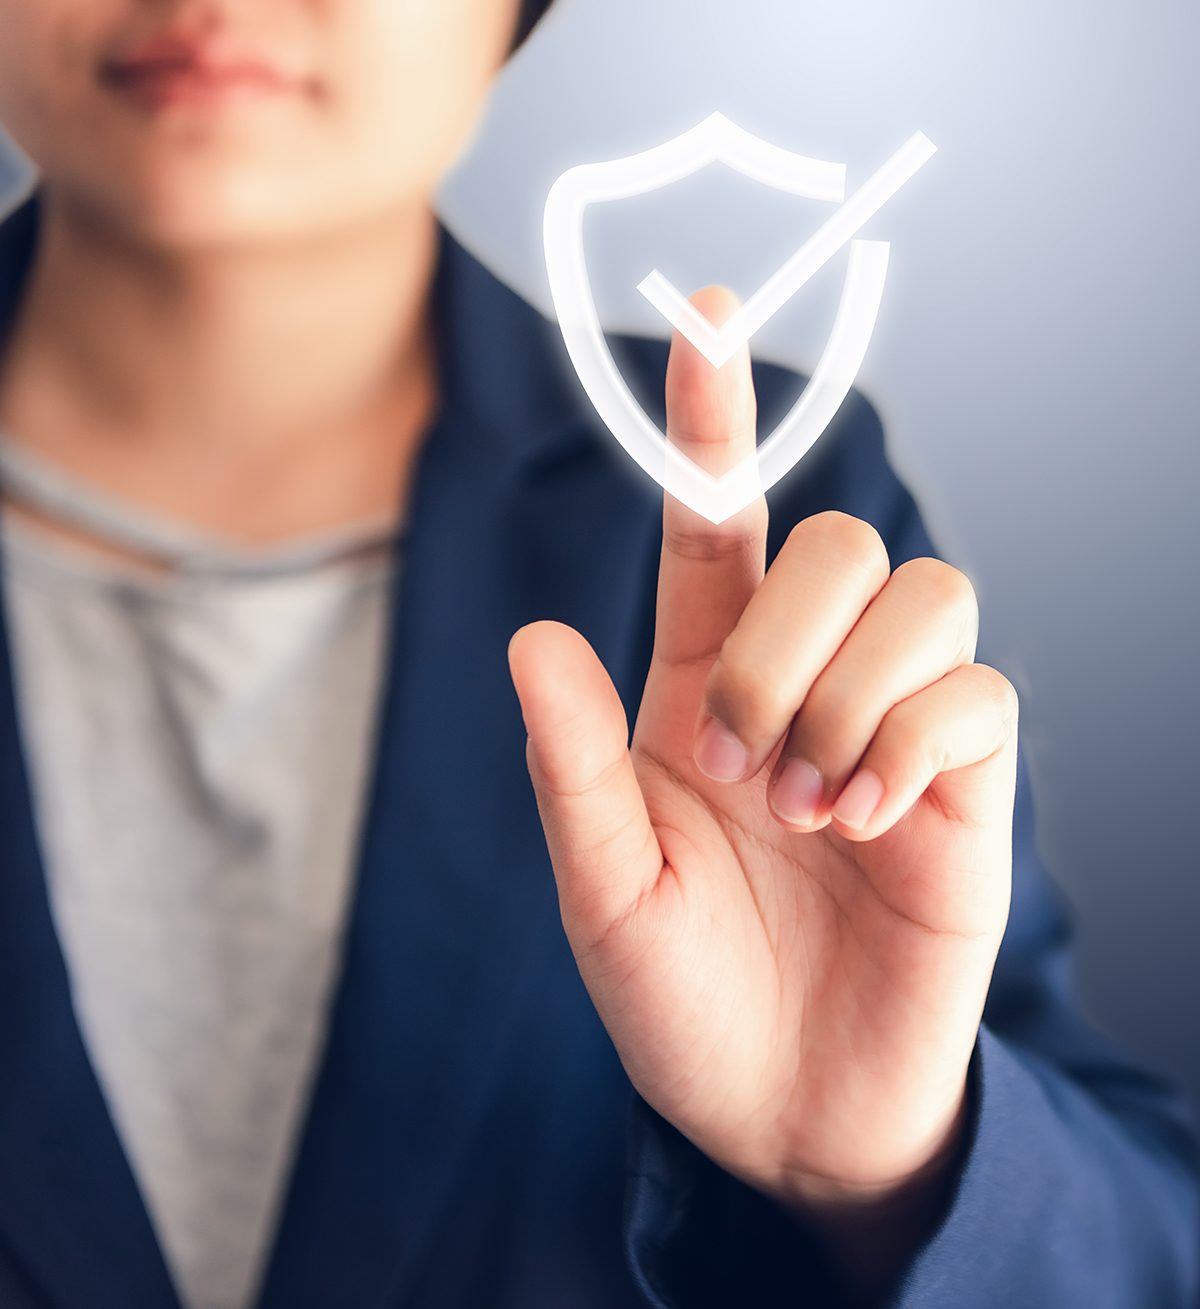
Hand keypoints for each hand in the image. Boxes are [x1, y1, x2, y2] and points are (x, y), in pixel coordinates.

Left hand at [507, 287, 1015, 1220]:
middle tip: (740, 769)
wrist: (783, 1107)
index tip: (703, 318)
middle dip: (784, 648)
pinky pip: (977, 693)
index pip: (716, 523)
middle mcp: (803, 679)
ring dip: (850, 697)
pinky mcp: (968, 782)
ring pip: (921, 595)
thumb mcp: (601, 889)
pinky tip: (865, 824)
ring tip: (808, 805)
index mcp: (700, 682)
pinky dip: (911, 747)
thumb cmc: (678, 996)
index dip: (711, 422)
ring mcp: (893, 724)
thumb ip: (569, 765)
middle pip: (835, 547)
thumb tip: (535, 637)